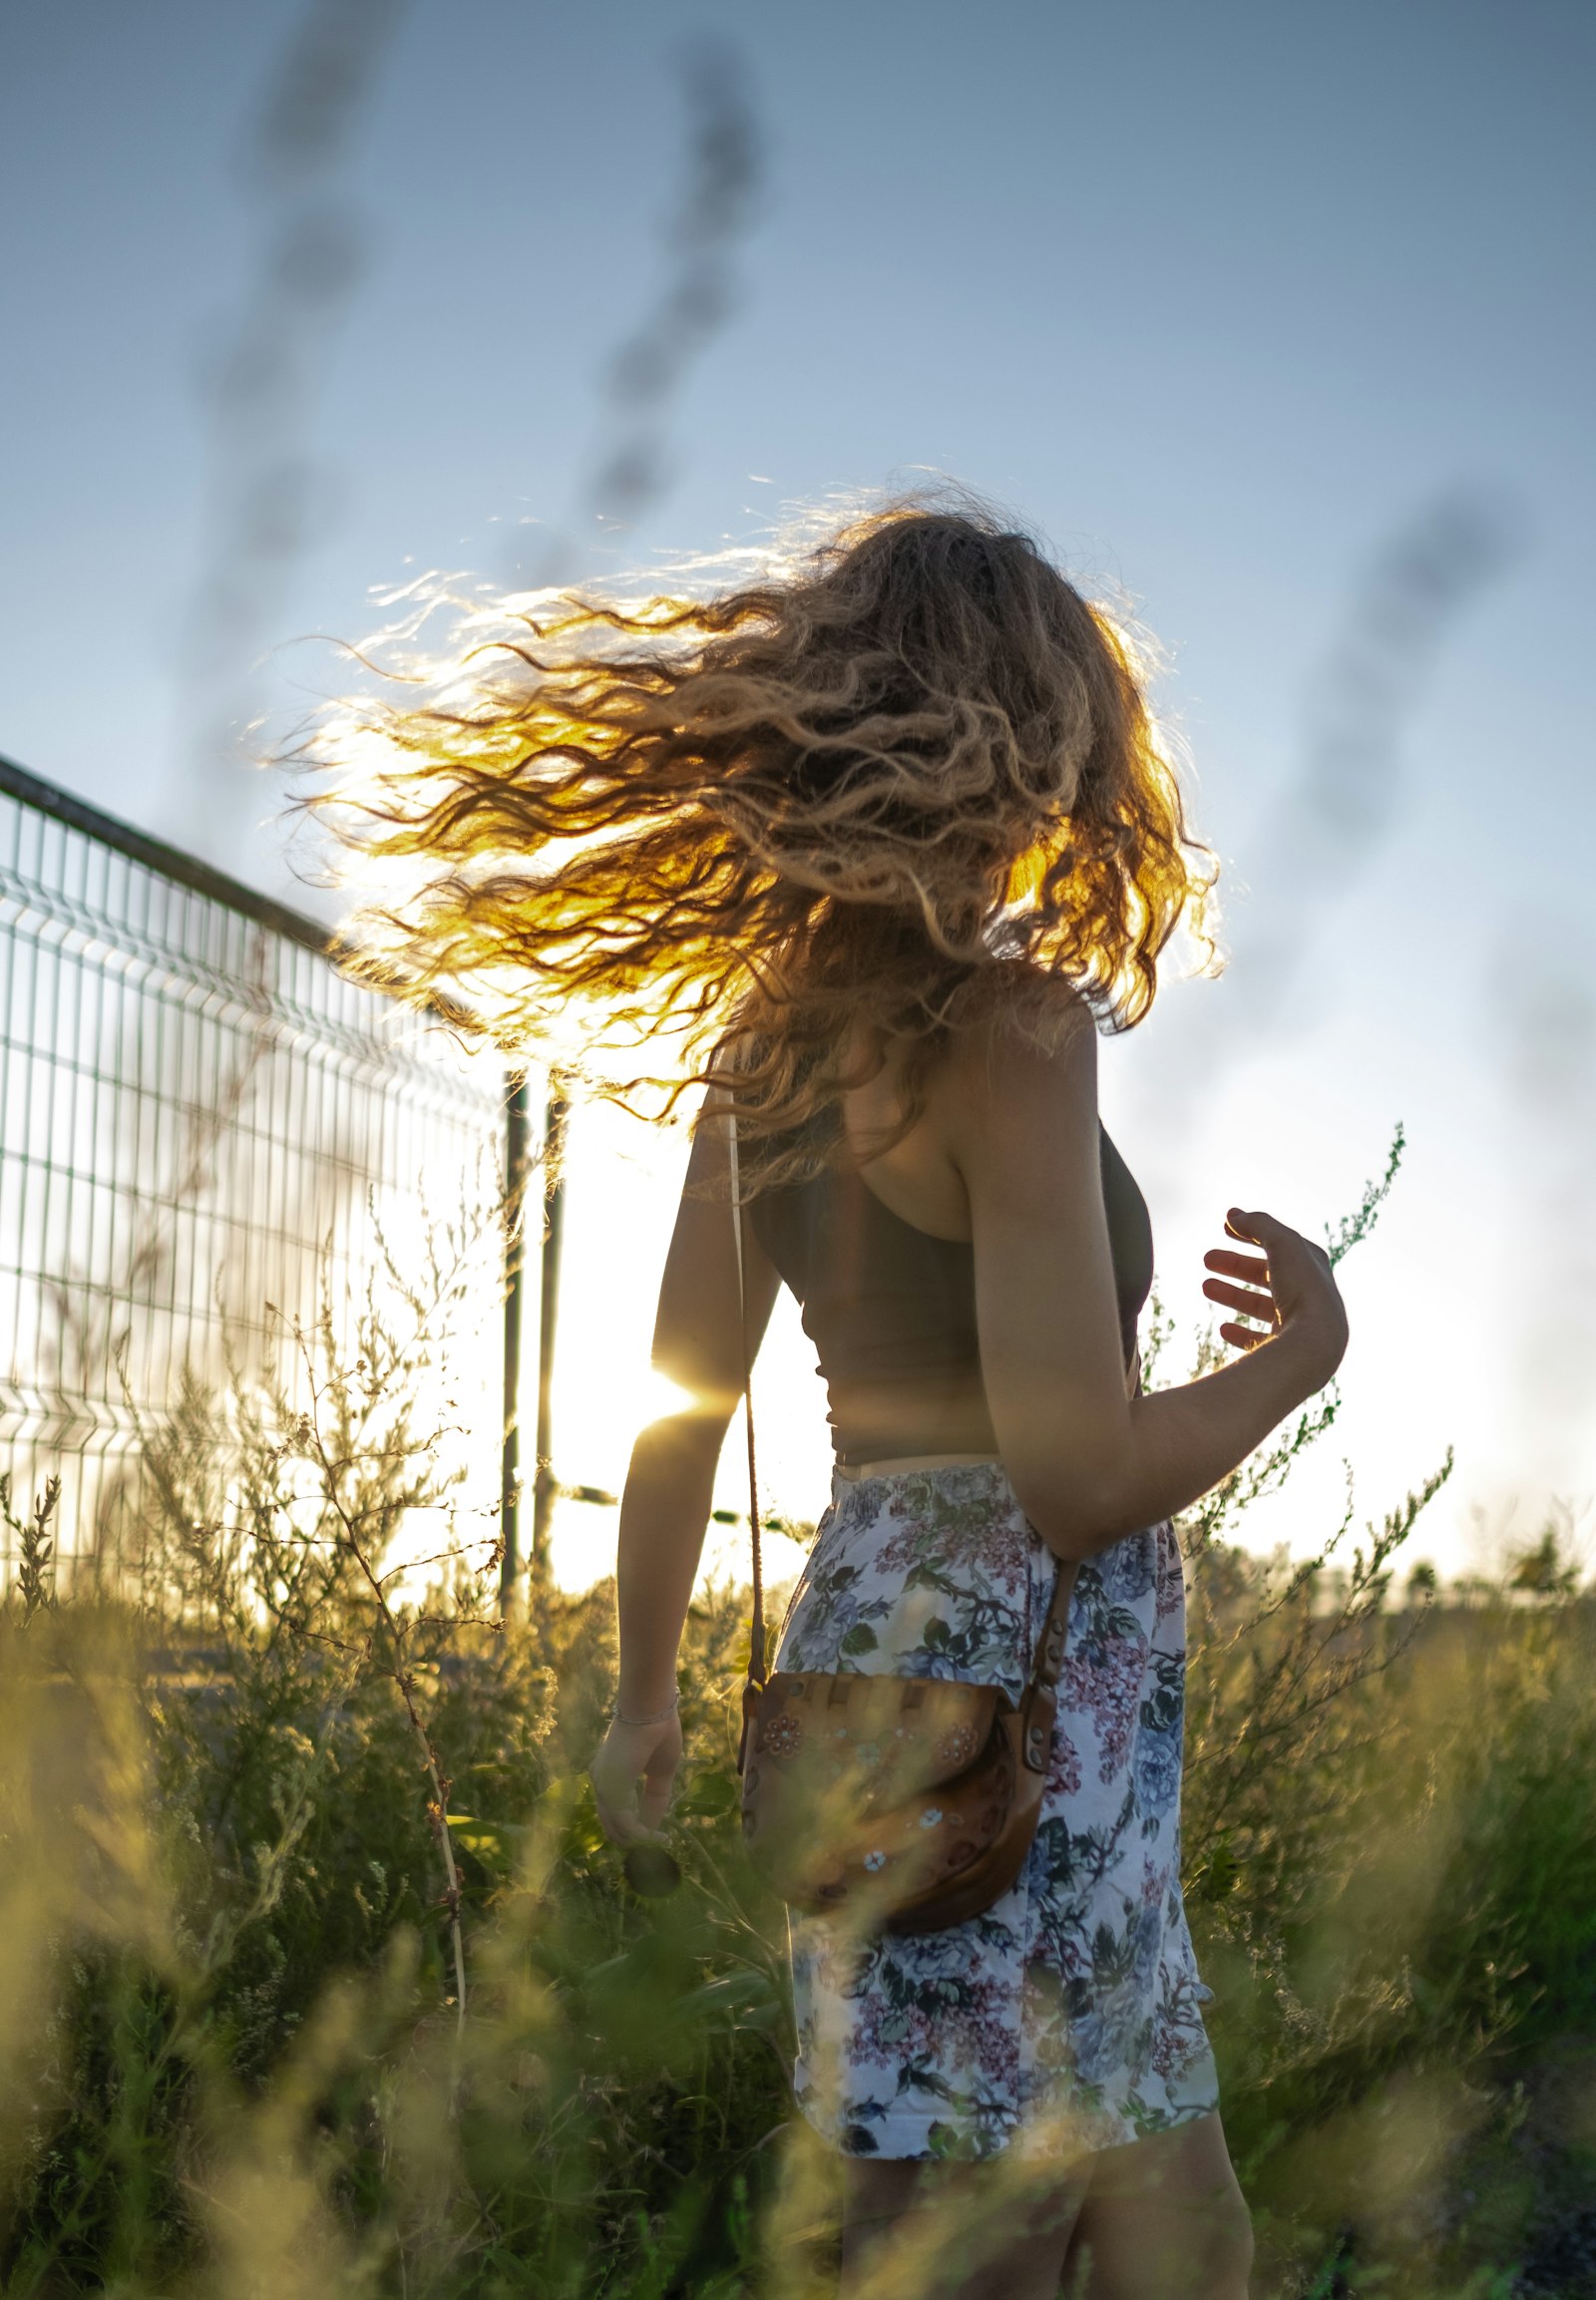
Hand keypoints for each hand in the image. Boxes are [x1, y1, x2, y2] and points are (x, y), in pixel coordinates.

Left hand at [590, 1707, 683, 1846]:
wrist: (652, 1711)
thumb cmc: (658, 1732)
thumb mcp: (661, 1772)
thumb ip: (655, 1798)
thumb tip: (654, 1826)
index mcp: (610, 1773)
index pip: (617, 1808)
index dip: (636, 1825)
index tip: (658, 1835)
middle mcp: (601, 1781)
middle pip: (612, 1822)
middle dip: (633, 1837)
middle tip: (656, 1844)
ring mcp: (603, 1786)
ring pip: (618, 1826)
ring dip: (640, 1839)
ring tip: (660, 1842)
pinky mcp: (611, 1790)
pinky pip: (626, 1822)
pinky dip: (642, 1834)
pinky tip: (658, 1837)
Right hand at [1202, 1208, 1347, 1381]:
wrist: (1314, 1346)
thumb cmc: (1302, 1290)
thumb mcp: (1282, 1244)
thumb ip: (1258, 1224)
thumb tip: (1233, 1214)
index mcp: (1313, 1266)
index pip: (1280, 1242)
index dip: (1253, 1232)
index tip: (1225, 1226)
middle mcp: (1310, 1294)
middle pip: (1267, 1275)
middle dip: (1236, 1265)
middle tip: (1206, 1258)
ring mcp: (1299, 1323)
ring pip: (1261, 1305)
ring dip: (1233, 1294)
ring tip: (1205, 1287)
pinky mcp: (1287, 1351)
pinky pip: (1260, 1341)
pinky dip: (1241, 1333)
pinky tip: (1224, 1328)